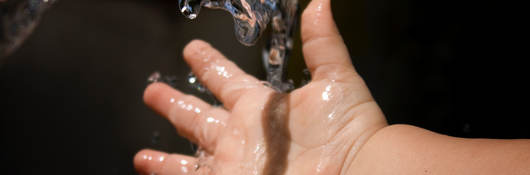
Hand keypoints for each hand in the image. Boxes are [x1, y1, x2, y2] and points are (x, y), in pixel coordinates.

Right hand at [134, 0, 386, 173]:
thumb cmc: (349, 130)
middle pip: (199, 118)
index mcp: (262, 106)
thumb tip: (320, 2)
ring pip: (189, 159)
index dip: (209, 64)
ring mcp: (233, 164)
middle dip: (175, 104)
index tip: (191, 49)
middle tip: (151, 91)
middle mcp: (242, 136)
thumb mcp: (336, 80)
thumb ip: (322, 43)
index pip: (226, 81)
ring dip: (164, 158)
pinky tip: (146, 168)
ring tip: (141, 154)